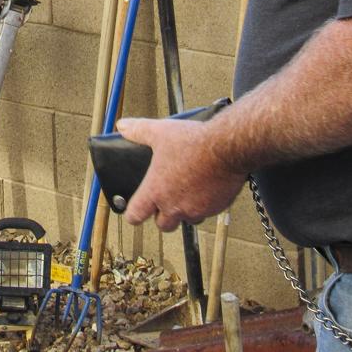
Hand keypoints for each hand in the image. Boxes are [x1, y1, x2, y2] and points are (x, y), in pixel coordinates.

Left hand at [117, 117, 243, 231]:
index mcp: (156, 191)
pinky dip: (204, 205)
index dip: (133, 214)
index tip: (134, 211)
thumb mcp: (160, 132)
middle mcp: (174, 205)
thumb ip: (139, 131)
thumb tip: (123, 127)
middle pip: (163, 225)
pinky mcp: (215, 208)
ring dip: (184, 211)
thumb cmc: (194, 143)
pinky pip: (207, 213)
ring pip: (186, 219)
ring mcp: (195, 209)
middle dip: (162, 216)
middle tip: (164, 201)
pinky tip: (206, 188)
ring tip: (187, 192)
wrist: (227, 148)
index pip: (136, 215)